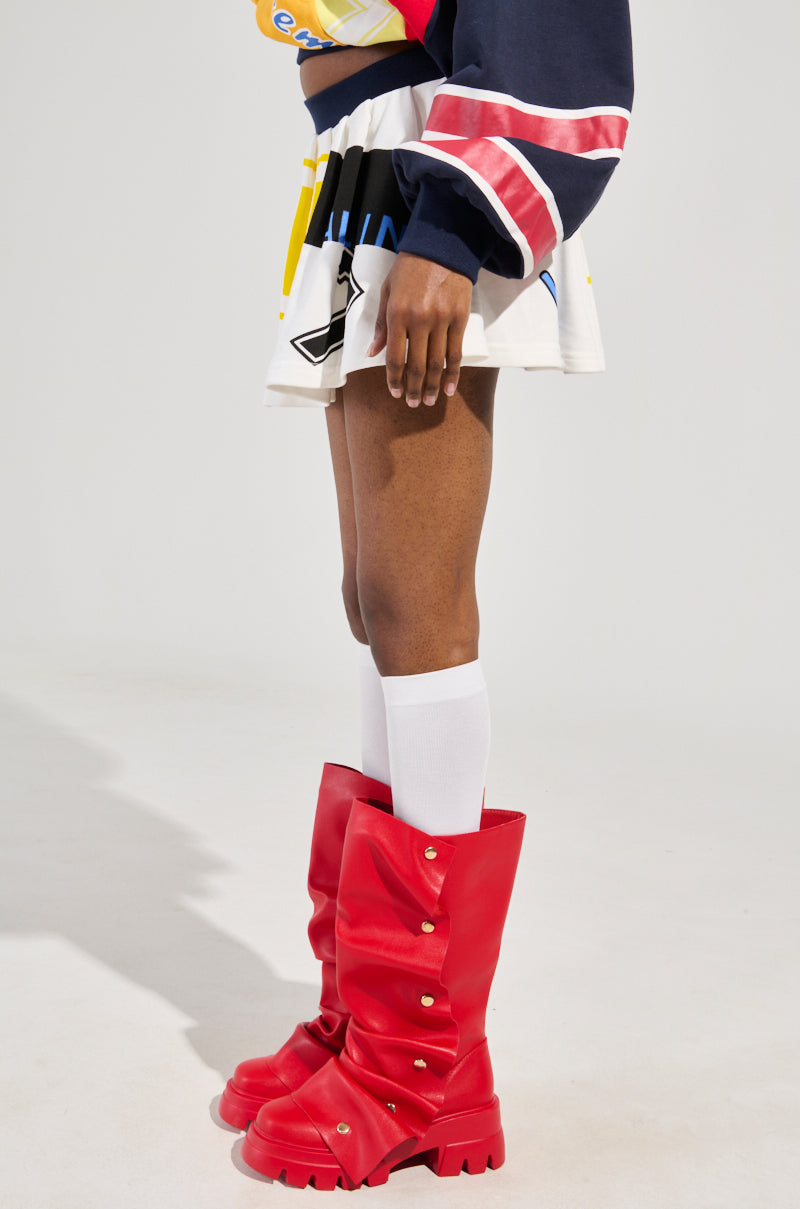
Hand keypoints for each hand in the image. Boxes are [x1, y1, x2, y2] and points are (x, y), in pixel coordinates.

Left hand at [367, 252, 471, 406]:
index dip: (394, 379)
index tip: (395, 393)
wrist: (442, 245)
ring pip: (438, 363)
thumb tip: (372, 353)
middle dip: (414, 389)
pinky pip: (456, 352)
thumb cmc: (409, 268)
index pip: (395, 357)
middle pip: (417, 365)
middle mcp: (419, 320)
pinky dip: (453, 373)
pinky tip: (450, 388)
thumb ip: (381, 324)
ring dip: (434, 386)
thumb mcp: (387, 290)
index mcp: (397, 313)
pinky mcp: (460, 318)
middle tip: (414, 404)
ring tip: (431, 401)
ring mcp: (441, 320)